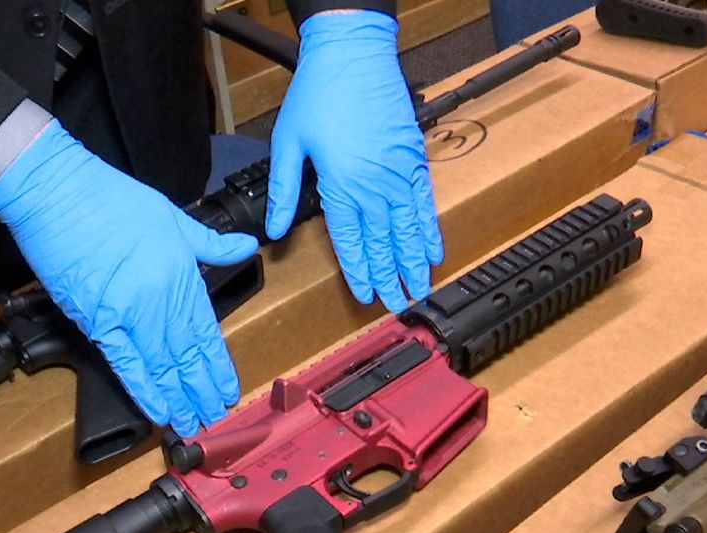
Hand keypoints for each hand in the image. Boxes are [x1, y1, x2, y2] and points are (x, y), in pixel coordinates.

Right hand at [0, 122, 257, 436]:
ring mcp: (129, 313)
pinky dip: (143, 390)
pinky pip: (125, 363)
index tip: (228, 390)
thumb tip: (245, 246)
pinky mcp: (96, 320)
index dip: (217, 365)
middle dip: (201, 390)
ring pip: (161, 366)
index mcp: (182, 274)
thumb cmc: (110, 199)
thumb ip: (210, 242)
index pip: (206, 331)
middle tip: (214, 418)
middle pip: (186, 355)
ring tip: (191, 424)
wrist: (59, 193)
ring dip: (177, 398)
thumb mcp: (173, 216)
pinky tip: (158, 410)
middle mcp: (161, 299)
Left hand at [266, 10, 442, 312]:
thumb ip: (283, 189)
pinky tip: (434, 250)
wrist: (354, 53)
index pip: (350, 240)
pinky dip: (429, 229)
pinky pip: (424, 203)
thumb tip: (272, 229)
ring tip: (420, 289)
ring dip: (414, 261)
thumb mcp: (288, 142)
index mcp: (341, 184)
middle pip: (384, 242)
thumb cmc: (318, 93)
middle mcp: (374, 184)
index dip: (358, 271)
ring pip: (409, 228)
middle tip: (398, 305)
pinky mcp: (414, 158)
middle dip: (390, 276)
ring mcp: (399, 172)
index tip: (365, 296)